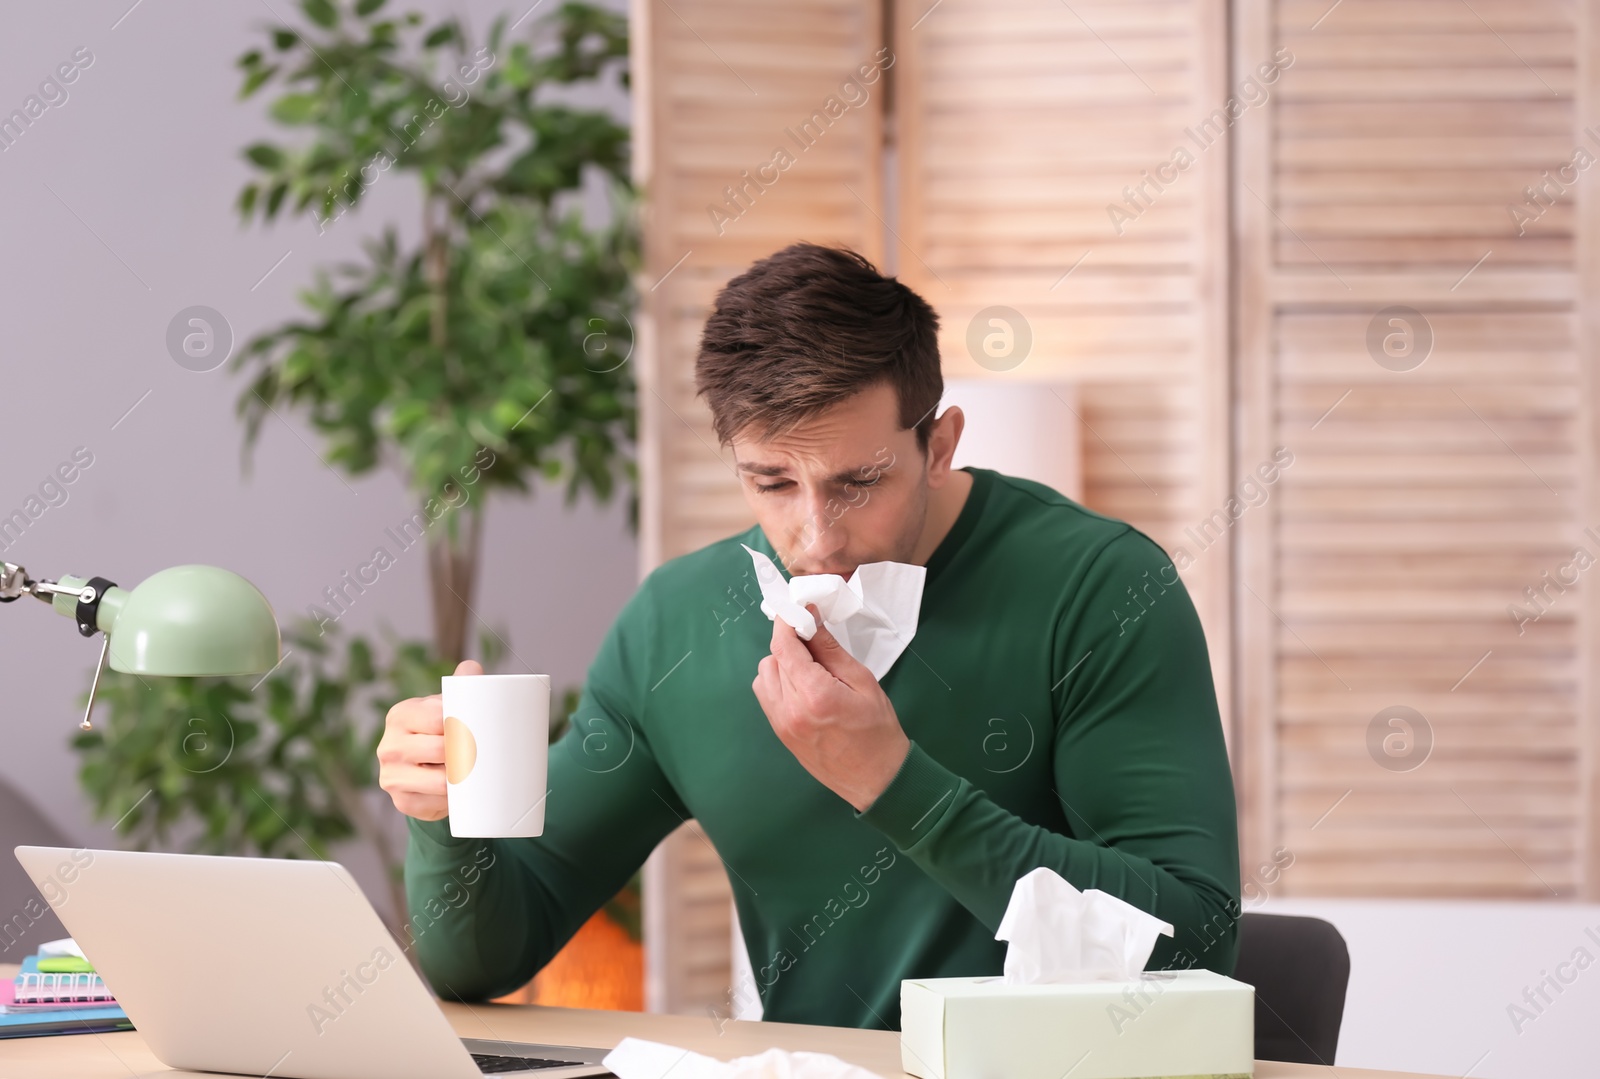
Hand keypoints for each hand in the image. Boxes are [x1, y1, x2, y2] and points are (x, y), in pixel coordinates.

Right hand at [378, 658, 481, 820]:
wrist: (425, 767)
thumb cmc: (440, 730)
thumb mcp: (447, 706)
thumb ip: (461, 686)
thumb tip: (472, 668)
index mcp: (400, 715)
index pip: (438, 718)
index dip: (463, 725)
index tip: (477, 729)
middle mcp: (389, 746)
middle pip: (440, 750)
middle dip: (466, 753)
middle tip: (483, 753)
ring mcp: (391, 776)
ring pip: (439, 781)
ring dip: (461, 779)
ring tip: (473, 772)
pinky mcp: (402, 801)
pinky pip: (434, 803)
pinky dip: (451, 800)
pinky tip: (458, 792)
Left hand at [752, 605, 909, 811]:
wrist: (877, 780)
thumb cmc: (877, 730)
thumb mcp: (862, 681)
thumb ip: (830, 650)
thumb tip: (811, 621)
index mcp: (813, 694)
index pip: (784, 646)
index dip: (787, 622)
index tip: (798, 609)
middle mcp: (790, 710)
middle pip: (772, 658)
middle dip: (790, 643)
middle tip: (814, 641)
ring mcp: (781, 724)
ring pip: (764, 676)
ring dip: (781, 663)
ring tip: (810, 667)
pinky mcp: (780, 733)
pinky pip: (766, 696)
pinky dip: (778, 682)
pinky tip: (803, 685)